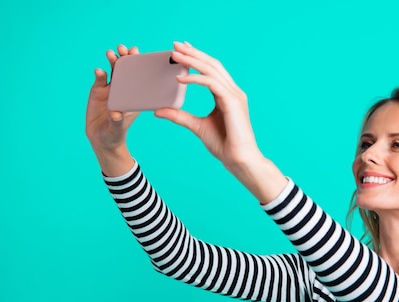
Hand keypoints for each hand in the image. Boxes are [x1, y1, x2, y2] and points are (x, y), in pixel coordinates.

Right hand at [85, 45, 139, 153]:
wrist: (102, 139)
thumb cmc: (115, 133)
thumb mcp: (118, 128)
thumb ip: (116, 121)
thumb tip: (115, 115)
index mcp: (134, 96)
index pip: (138, 77)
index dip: (138, 64)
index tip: (136, 53)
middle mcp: (124, 90)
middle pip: (126, 70)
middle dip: (125, 58)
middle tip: (123, 49)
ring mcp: (110, 90)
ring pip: (113, 71)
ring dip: (112, 61)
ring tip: (111, 54)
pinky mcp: (98, 92)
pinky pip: (99, 80)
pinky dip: (99, 74)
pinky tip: (99, 71)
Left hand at [154, 41, 263, 170]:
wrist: (239, 159)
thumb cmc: (224, 145)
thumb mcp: (197, 126)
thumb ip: (180, 116)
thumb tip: (159, 110)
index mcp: (227, 96)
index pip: (211, 70)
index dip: (197, 58)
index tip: (181, 50)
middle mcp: (232, 92)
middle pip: (212, 65)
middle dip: (193, 53)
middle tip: (174, 45)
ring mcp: (234, 95)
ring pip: (212, 70)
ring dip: (192, 60)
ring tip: (175, 55)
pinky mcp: (232, 101)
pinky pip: (212, 83)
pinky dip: (196, 78)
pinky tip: (181, 78)